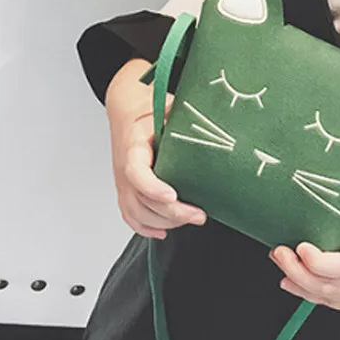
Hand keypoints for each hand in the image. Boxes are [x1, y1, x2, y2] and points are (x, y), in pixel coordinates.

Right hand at [108, 85, 206, 238]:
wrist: (127, 108)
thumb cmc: (150, 108)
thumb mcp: (168, 107)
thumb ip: (186, 119)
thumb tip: (216, 124)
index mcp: (133, 144)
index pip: (136, 172)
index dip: (153, 187)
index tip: (173, 196)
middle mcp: (124, 165)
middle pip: (141, 199)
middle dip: (171, 212)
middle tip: (199, 214)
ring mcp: (123, 180)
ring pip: (137, 211)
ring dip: (164, 222)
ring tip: (191, 219)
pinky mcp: (126, 189)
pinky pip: (130, 214)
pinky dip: (145, 228)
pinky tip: (163, 231)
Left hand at [268, 210, 339, 314]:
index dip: (316, 260)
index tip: (301, 244)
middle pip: (325, 285)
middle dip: (297, 270)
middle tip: (279, 252)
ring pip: (323, 297)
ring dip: (297, 282)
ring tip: (280, 263)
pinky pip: (329, 303)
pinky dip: (307, 293)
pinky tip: (290, 283)